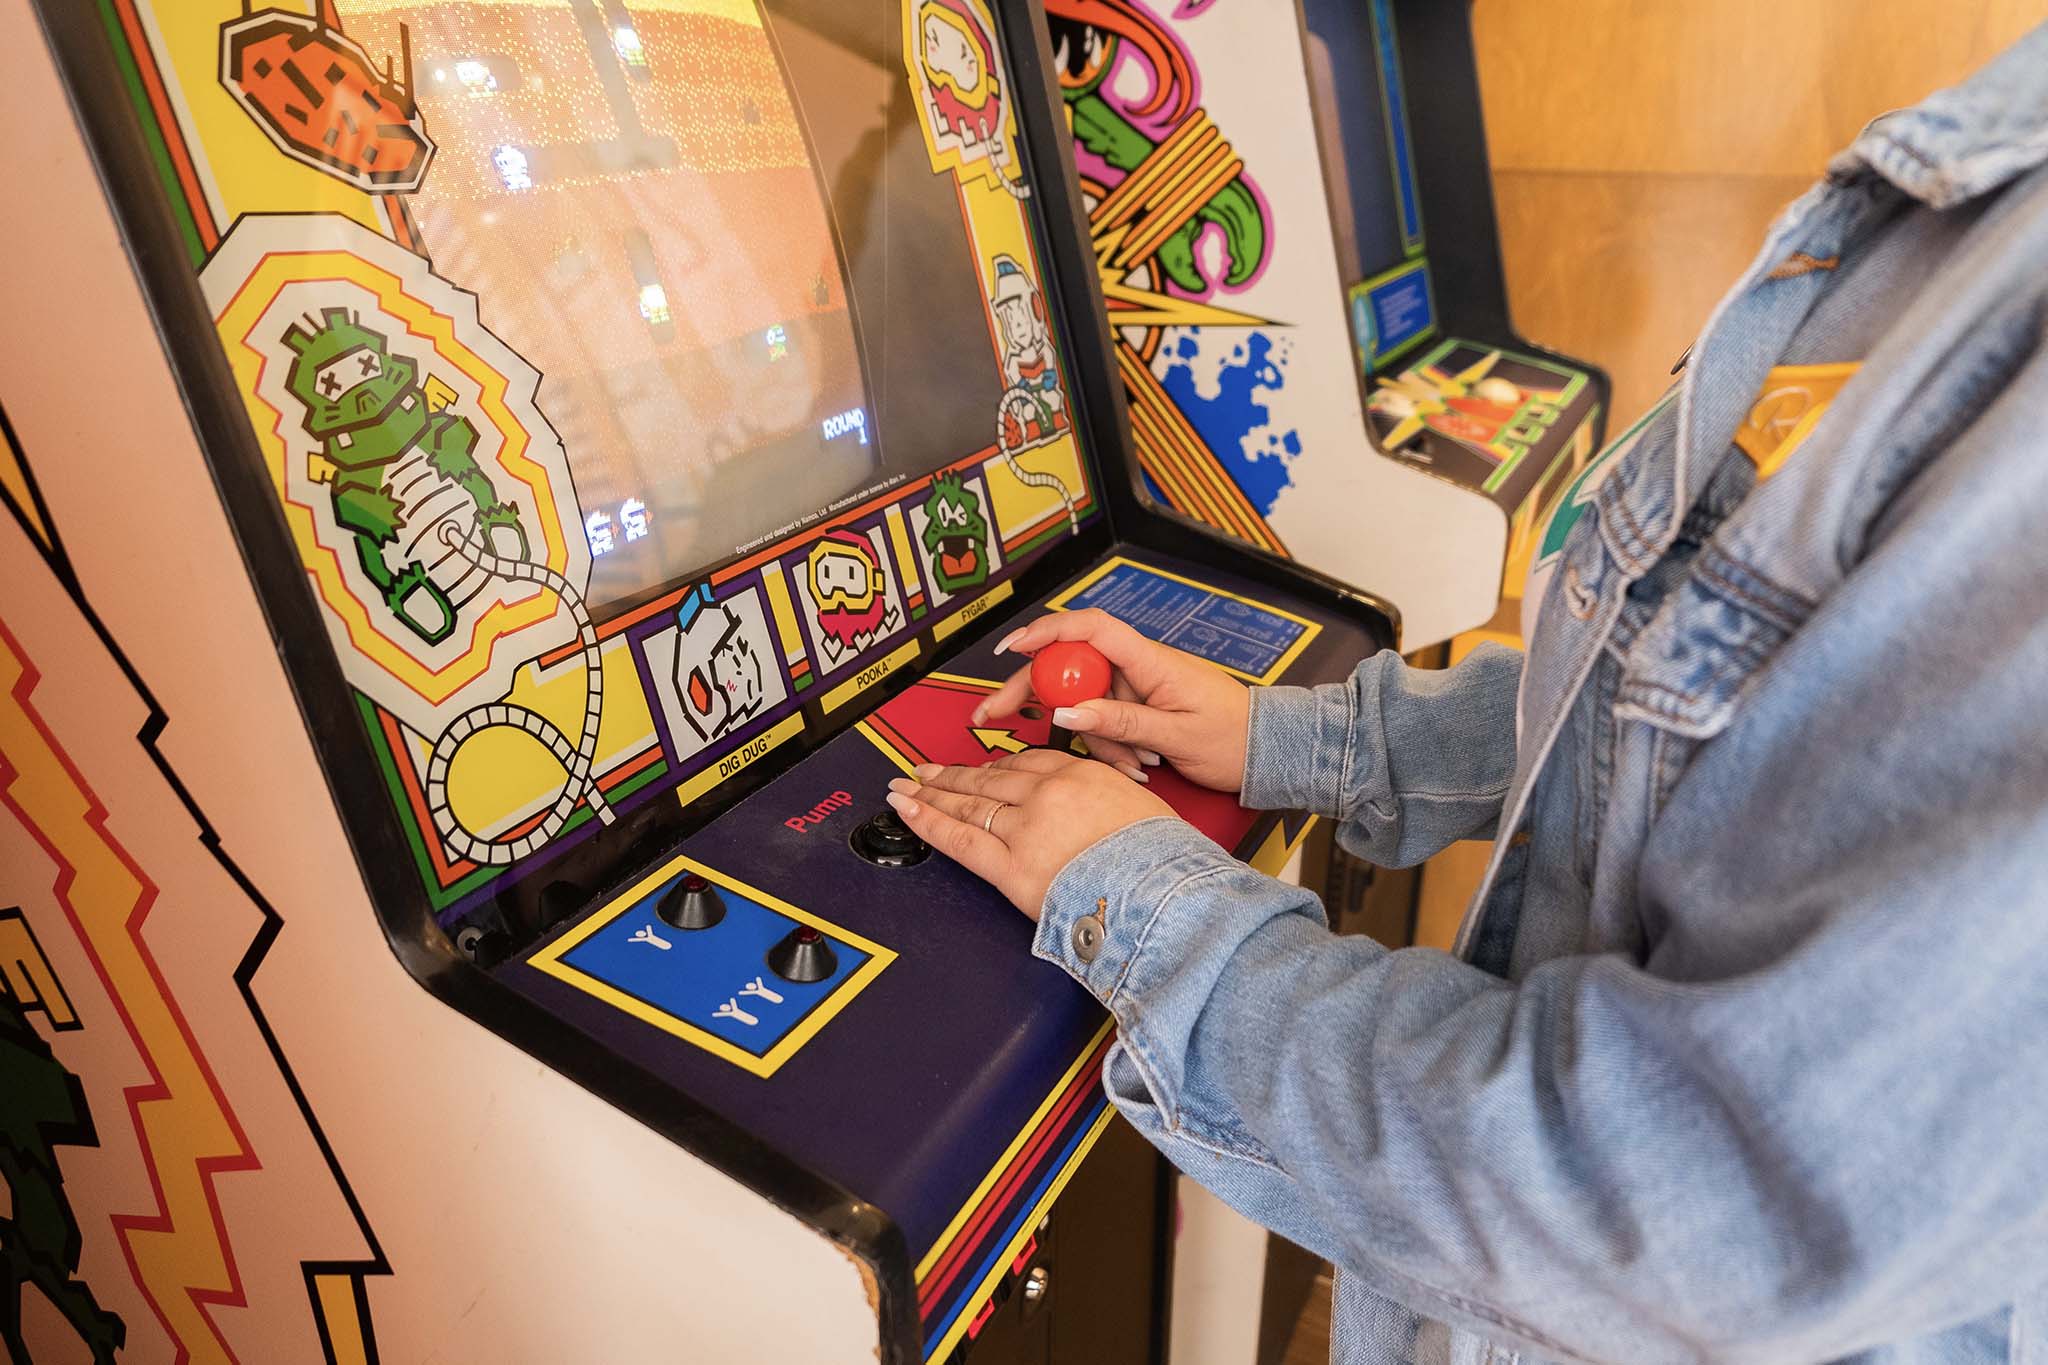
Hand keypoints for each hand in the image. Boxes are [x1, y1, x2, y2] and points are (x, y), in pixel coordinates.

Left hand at [886, 750, 1176, 917]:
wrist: (1164, 895)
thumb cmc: (1164, 861)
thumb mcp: (1141, 807)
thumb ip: (1107, 799)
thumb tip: (1097, 810)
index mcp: (1080, 774)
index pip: (1024, 764)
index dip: (992, 767)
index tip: (977, 768)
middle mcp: (1046, 794)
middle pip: (988, 779)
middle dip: (951, 775)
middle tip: (925, 771)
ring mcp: (1025, 828)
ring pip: (968, 804)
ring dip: (930, 793)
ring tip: (905, 787)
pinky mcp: (1011, 866)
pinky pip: (959, 839)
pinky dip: (927, 821)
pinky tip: (907, 808)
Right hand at [978, 608, 1251, 792]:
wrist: (1266, 752)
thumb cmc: (1233, 738)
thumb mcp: (1175, 736)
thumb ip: (1119, 723)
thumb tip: (1067, 711)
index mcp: (1150, 661)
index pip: (1089, 629)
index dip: (1046, 631)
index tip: (1011, 648)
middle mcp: (1137, 667)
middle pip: (1069, 667)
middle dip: (1031, 691)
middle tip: (992, 714)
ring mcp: (1135, 687)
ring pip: (1083, 703)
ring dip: (1095, 739)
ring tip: (1132, 766)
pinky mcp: (1136, 707)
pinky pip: (1102, 721)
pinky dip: (1109, 746)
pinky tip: (1136, 767)